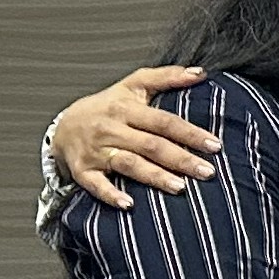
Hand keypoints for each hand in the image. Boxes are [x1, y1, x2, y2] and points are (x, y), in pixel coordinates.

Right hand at [55, 68, 219, 205]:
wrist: (63, 125)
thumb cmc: (107, 105)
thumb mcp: (133, 85)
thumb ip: (167, 77)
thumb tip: (200, 73)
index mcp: (127, 109)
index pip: (164, 121)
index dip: (190, 133)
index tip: (214, 145)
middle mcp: (112, 129)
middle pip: (150, 145)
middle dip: (181, 159)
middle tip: (208, 172)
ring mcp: (96, 151)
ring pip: (128, 164)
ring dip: (154, 177)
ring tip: (180, 188)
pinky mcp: (82, 170)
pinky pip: (96, 185)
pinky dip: (110, 195)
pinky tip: (129, 205)